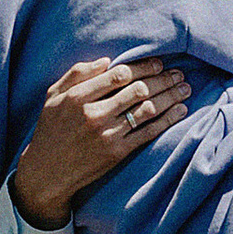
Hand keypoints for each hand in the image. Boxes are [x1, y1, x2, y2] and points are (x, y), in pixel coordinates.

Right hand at [11, 57, 191, 224]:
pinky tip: (180, 110)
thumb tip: (106, 61)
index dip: (143, 66)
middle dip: (163, 79)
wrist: (47, 172)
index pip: (119, 75)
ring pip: (147, 109)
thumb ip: (77, 74)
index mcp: (78, 97)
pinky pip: (148, 132)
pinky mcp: (118, 152)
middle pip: (138, 90)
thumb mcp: (53, 96)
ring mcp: (107, 134)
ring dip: (170, 96)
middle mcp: (94, 114)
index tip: (158, 63)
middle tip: (178, 72)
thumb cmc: (50, 130)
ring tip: (185, 87)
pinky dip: (168, 119)